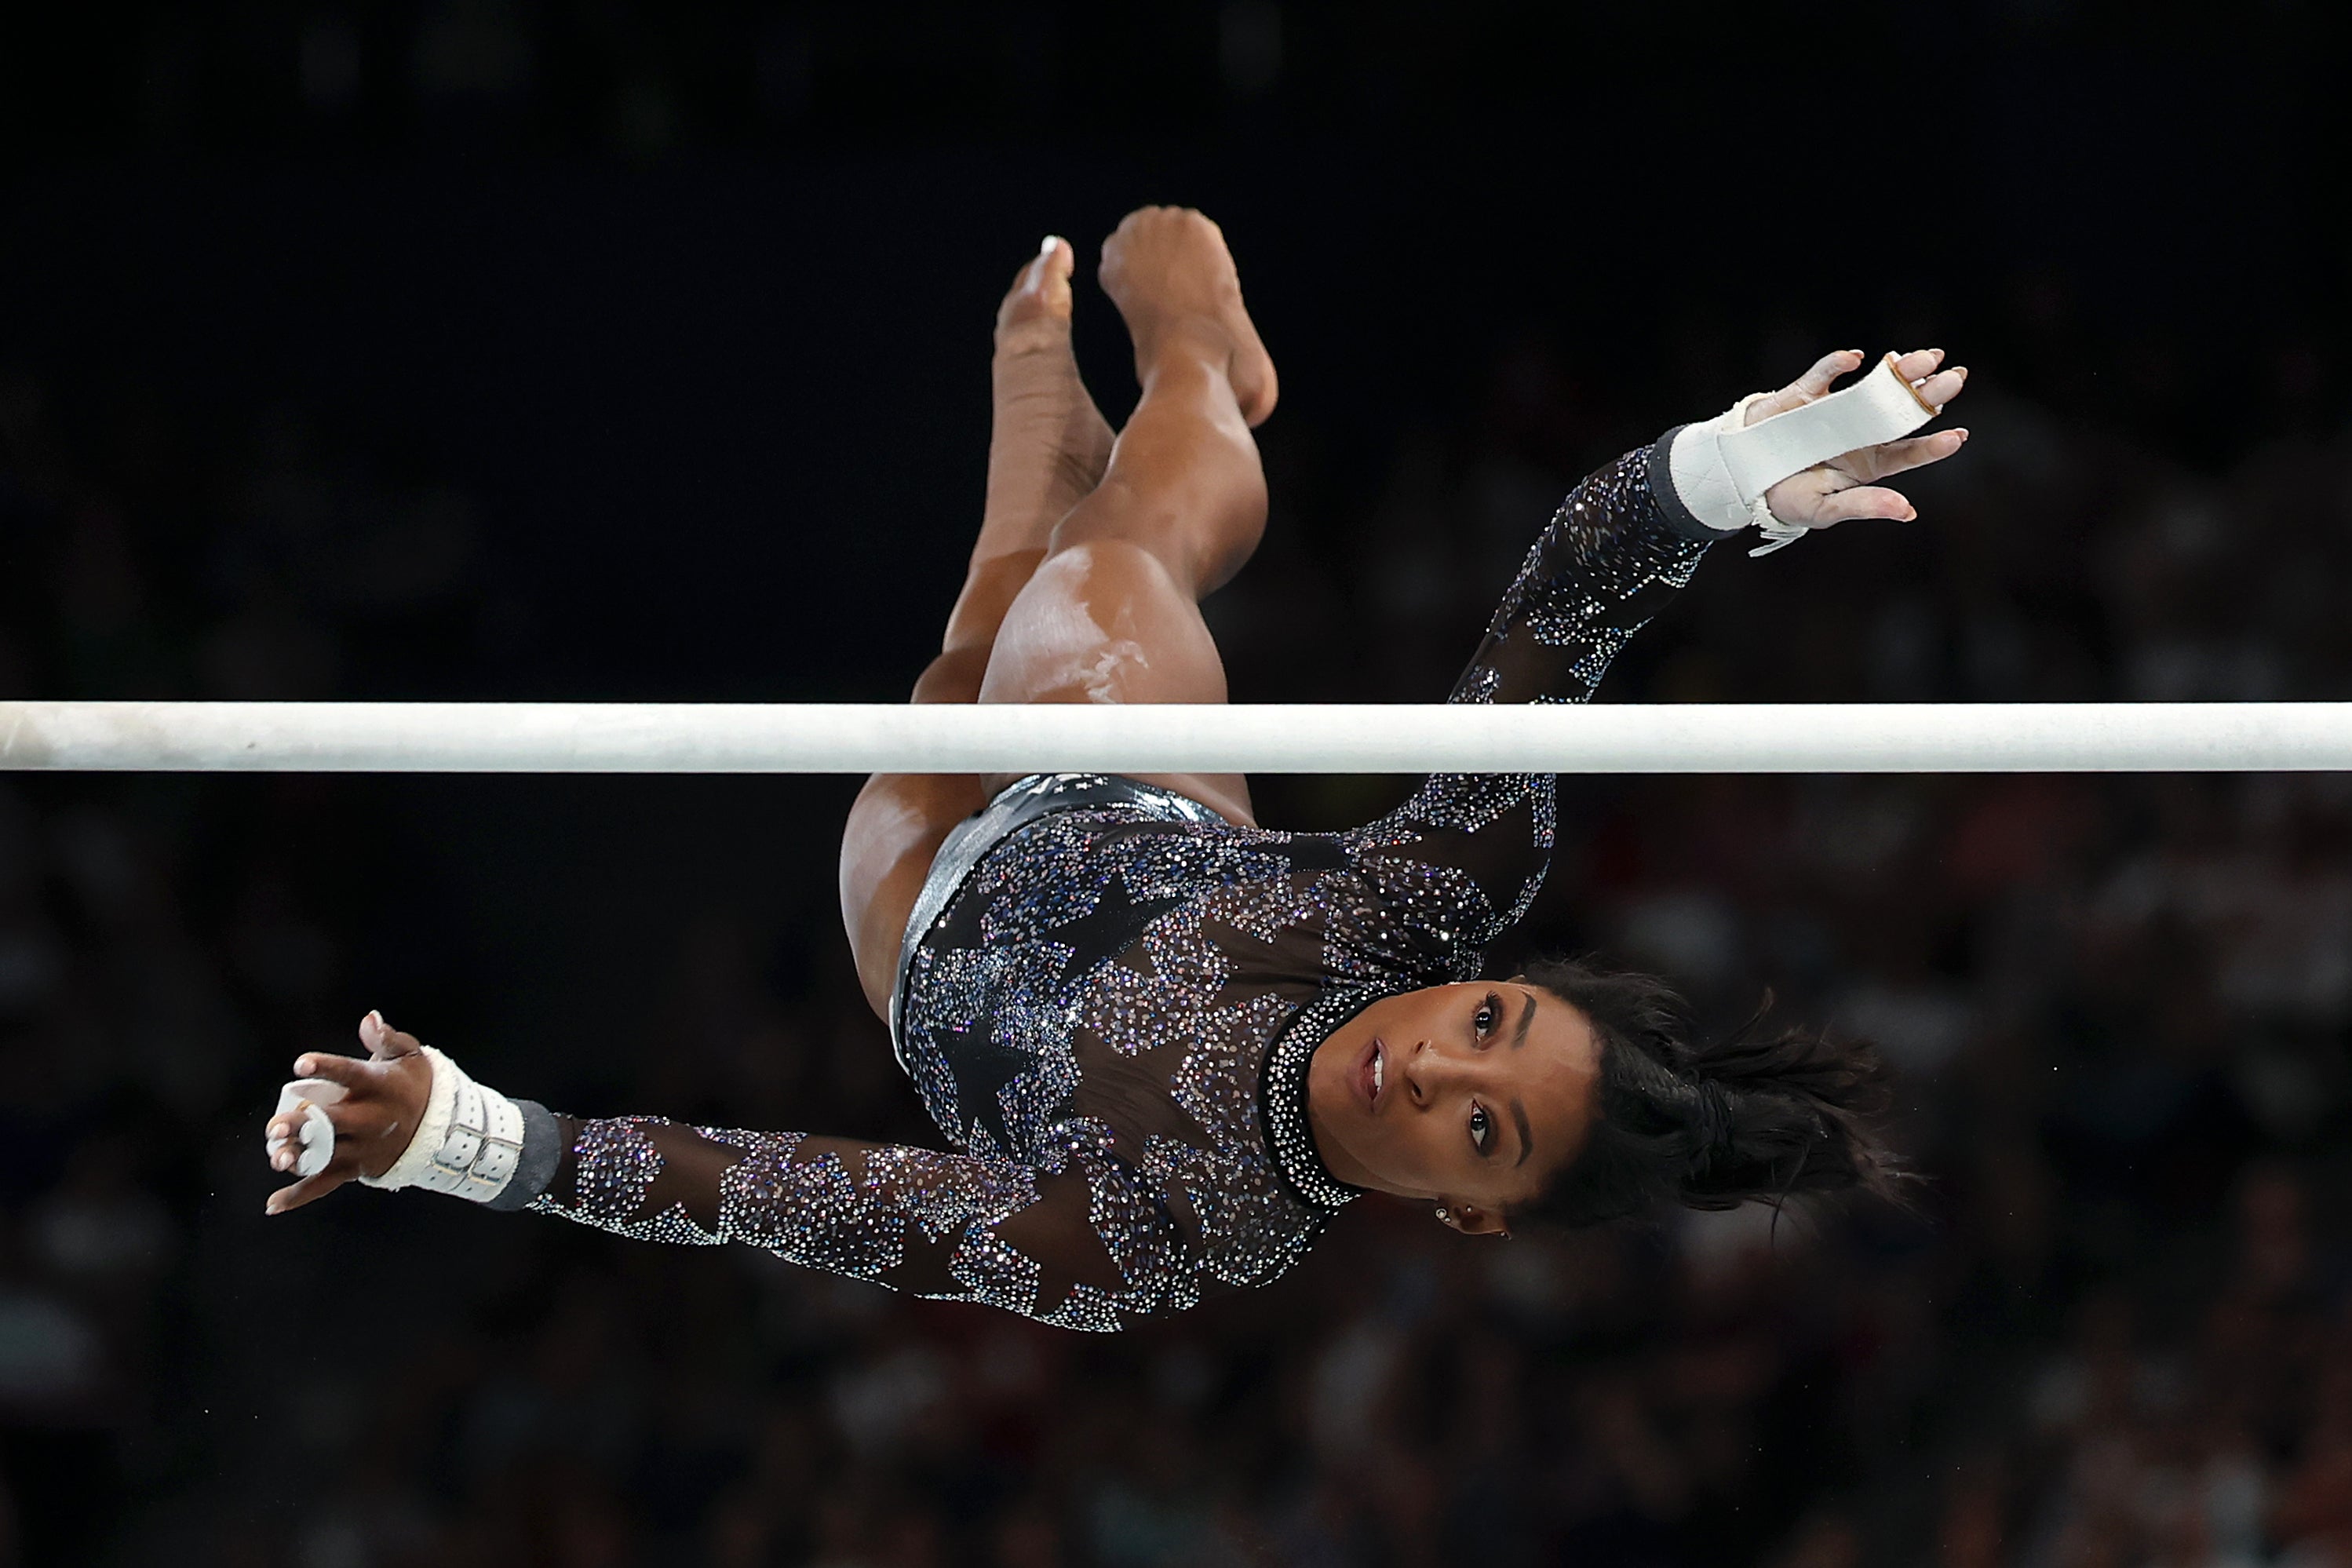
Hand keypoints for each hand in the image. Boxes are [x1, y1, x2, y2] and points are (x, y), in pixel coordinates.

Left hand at [262, 1011, 432, 1214]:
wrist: (440, 1126)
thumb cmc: (413, 1082)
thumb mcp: (408, 1055)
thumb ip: (385, 1037)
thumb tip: (368, 1017)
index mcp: (379, 1086)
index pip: (350, 1074)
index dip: (326, 1068)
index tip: (301, 1064)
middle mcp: (371, 1119)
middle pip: (333, 1123)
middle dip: (303, 1126)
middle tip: (276, 1125)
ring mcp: (363, 1147)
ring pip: (327, 1155)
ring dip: (299, 1158)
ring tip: (277, 1157)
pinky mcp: (357, 1167)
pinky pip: (325, 1184)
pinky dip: (299, 1196)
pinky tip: (273, 1204)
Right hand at [1748, 348, 1969, 528]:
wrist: (1741, 476)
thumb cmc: (1787, 498)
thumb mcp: (1824, 509)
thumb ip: (1863, 506)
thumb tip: (1907, 511)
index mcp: (1869, 463)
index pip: (1908, 452)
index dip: (1933, 445)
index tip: (1957, 437)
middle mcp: (1860, 432)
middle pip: (1901, 411)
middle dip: (1929, 394)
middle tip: (1955, 378)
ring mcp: (1836, 409)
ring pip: (1874, 386)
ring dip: (1900, 371)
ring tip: (1926, 358)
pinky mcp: (1806, 394)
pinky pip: (1823, 375)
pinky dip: (1836, 365)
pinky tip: (1854, 359)